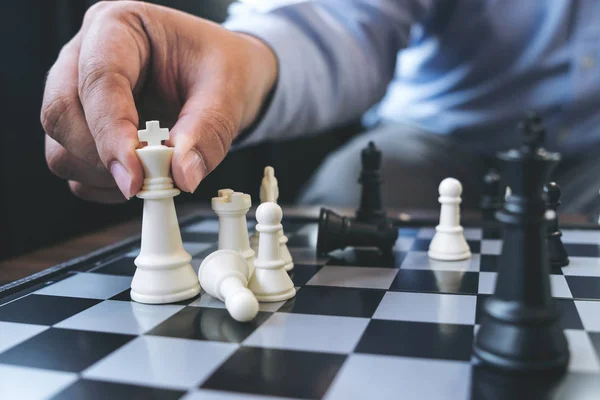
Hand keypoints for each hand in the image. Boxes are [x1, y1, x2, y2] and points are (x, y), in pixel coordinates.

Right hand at [41, 1, 277, 202]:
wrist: (229, 77)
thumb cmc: (222, 68)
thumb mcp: (228, 91)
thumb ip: (208, 131)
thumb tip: (183, 175)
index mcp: (117, 27)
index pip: (97, 81)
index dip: (112, 133)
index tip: (136, 175)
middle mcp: (84, 57)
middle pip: (61, 115)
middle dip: (102, 158)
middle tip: (148, 180)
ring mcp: (78, 96)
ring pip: (59, 147)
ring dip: (102, 176)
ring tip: (153, 175)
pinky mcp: (82, 130)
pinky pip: (74, 169)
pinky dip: (104, 186)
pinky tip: (142, 179)